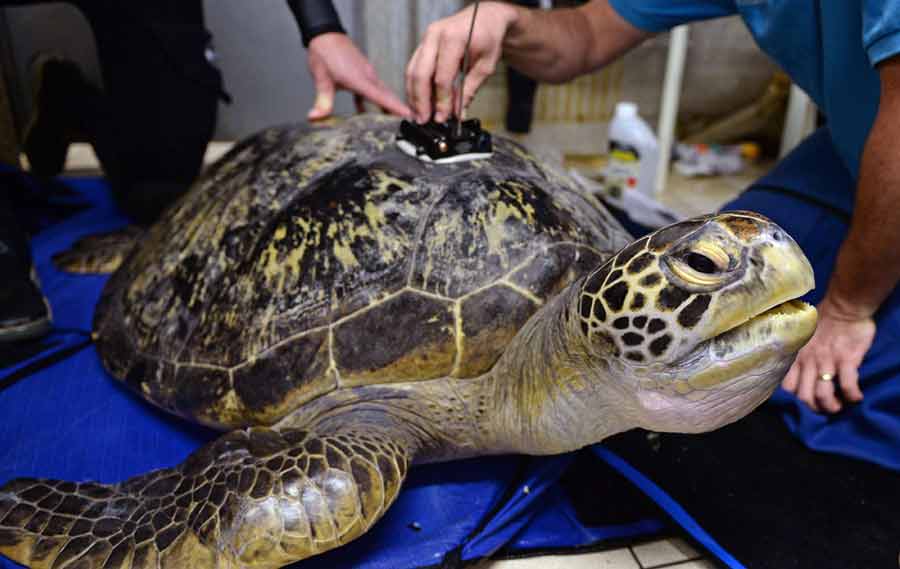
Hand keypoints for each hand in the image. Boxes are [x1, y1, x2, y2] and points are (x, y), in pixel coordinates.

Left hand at [306, 33, 410, 119]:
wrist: (324, 32)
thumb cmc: (324, 51)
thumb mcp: (321, 78)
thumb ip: (323, 100)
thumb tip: (316, 116)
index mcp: (360, 79)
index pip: (382, 97)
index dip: (396, 108)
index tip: (409, 115)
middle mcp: (368, 76)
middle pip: (388, 96)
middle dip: (399, 110)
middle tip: (410, 123)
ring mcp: (367, 74)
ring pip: (382, 93)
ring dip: (388, 106)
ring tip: (394, 121)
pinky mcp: (362, 73)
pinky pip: (371, 90)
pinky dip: (373, 101)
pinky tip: (365, 113)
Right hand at [405, 2, 516, 123]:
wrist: (485, 17)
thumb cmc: (488, 37)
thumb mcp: (486, 66)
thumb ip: (469, 90)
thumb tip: (457, 113)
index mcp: (454, 39)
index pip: (442, 77)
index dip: (441, 101)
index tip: (442, 117)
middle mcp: (435, 35)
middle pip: (420, 74)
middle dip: (421, 101)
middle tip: (423, 120)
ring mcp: (426, 38)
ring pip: (412, 71)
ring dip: (414, 95)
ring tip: (419, 114)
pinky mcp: (423, 44)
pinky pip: (413, 67)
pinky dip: (414, 85)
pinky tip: (419, 100)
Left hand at [782, 296, 874, 413]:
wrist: (843, 306)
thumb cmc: (822, 321)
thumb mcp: (800, 337)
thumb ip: (797, 353)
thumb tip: (795, 369)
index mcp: (796, 357)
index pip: (787, 386)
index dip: (796, 397)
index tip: (807, 398)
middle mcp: (808, 361)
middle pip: (804, 396)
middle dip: (814, 408)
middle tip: (824, 408)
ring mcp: (827, 361)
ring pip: (823, 394)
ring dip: (831, 406)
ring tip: (839, 406)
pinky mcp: (846, 359)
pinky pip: (847, 384)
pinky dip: (852, 395)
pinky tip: (856, 397)